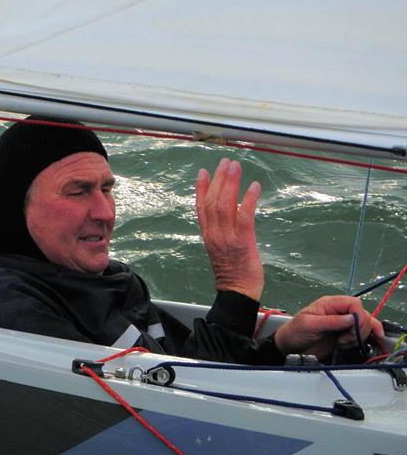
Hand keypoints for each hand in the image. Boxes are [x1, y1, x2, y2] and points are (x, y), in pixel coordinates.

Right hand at [195, 158, 263, 299]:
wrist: (237, 292)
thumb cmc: (233, 271)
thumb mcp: (221, 247)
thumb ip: (221, 228)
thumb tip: (229, 210)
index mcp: (207, 234)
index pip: (200, 207)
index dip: (200, 188)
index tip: (204, 171)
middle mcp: (213, 233)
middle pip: (212, 201)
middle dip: (219, 179)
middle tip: (226, 162)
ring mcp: (226, 238)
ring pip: (224, 205)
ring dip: (230, 183)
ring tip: (236, 167)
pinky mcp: (242, 242)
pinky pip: (244, 217)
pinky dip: (247, 200)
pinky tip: (254, 186)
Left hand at [274, 295, 383, 358]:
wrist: (291, 347)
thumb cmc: (295, 332)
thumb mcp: (309, 324)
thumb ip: (331, 321)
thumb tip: (352, 318)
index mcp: (329, 304)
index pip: (354, 303)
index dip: (358, 316)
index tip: (353, 329)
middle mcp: (339, 311)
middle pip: (363, 314)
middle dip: (359, 329)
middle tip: (345, 338)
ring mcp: (343, 324)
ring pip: (366, 324)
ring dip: (360, 336)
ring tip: (344, 342)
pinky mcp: (345, 335)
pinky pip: (365, 333)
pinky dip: (370, 338)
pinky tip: (369, 342)